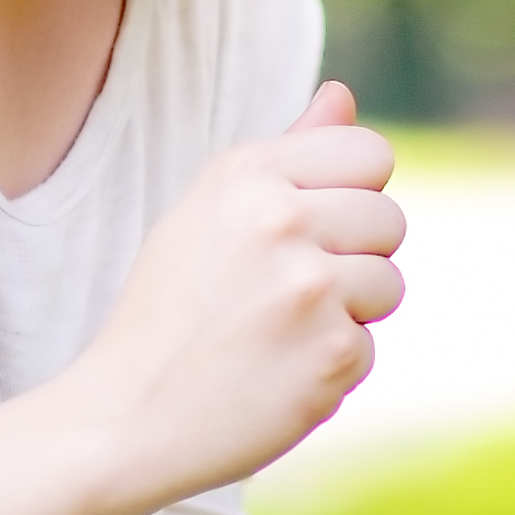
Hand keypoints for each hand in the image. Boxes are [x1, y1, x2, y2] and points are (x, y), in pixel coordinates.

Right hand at [54, 81, 404, 512]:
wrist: (124, 419)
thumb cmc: (168, 311)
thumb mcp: (209, 213)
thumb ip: (288, 153)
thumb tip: (344, 95)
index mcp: (247, 173)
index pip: (370, 153)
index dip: (353, 194)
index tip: (310, 229)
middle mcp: (282, 219)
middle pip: (390, 219)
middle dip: (355, 257)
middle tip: (285, 293)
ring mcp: (311, 287)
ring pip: (389, 285)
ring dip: (347, 315)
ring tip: (276, 333)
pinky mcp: (333, 352)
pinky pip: (368, 348)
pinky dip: (330, 368)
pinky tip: (273, 374)